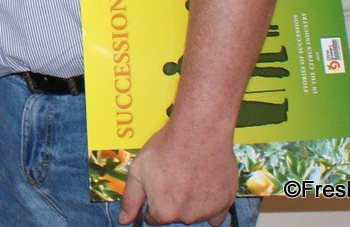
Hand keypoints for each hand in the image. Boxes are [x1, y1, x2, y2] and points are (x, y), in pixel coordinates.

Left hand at [117, 119, 237, 225]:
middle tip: (174, 174)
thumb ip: (130, 199)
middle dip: (171, 199)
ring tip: (188, 174)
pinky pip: (216, 214)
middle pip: (174, 215)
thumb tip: (124, 220)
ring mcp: (208, 211)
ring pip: (194, 212)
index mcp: (164, 212)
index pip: (154, 217)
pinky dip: (210, 204)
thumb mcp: (137, 170)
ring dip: (190, 200)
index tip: (158, 182)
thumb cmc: (166, 148)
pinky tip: (204, 185)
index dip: (153, 198)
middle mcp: (186, 217)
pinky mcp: (225, 203)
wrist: (198, 131)